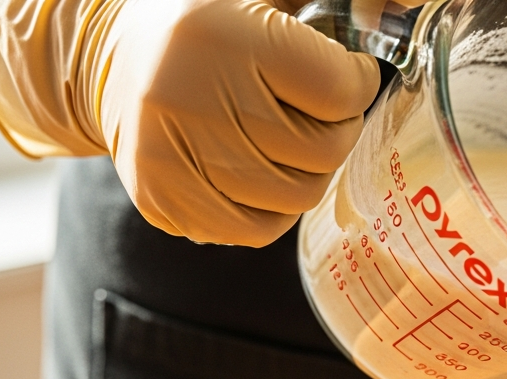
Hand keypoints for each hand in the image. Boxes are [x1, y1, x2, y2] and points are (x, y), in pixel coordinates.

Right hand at [83, 0, 379, 244]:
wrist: (111, 55)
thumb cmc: (206, 21)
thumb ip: (328, 8)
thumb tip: (395, 13)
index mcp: (223, 36)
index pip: (339, 90)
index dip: (358, 83)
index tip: (347, 72)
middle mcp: (190, 97)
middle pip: (323, 152)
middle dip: (335, 131)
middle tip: (315, 109)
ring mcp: (170, 155)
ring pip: (295, 198)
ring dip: (305, 172)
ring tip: (282, 137)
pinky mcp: (161, 199)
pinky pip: (255, 229)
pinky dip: (270, 208)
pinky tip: (256, 169)